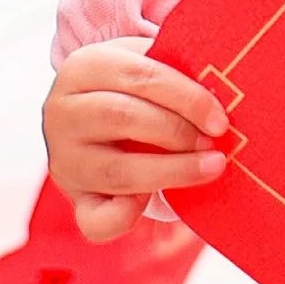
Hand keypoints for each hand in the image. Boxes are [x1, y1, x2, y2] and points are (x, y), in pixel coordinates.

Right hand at [44, 36, 233, 242]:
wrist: (90, 116)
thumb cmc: (132, 88)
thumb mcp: (144, 63)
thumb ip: (174, 71)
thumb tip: (222, 92)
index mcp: (83, 67)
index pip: (139, 77)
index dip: (186, 98)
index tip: (219, 119)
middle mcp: (62, 112)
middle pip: (124, 118)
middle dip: (179, 133)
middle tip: (214, 144)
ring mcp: (64, 159)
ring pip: (117, 171)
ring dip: (172, 172)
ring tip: (210, 168)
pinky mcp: (75, 198)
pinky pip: (96, 220)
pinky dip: (125, 217)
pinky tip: (150, 203)